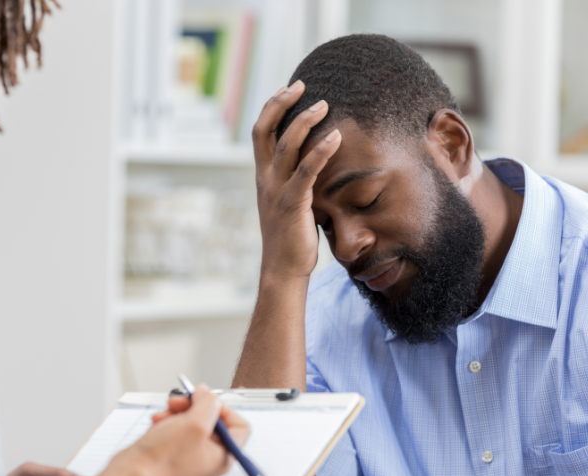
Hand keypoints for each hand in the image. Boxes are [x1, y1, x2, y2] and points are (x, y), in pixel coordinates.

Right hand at [110, 385, 249, 475]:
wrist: (131, 474)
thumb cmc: (161, 459)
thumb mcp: (194, 423)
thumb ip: (208, 404)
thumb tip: (209, 394)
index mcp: (223, 458)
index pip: (238, 426)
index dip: (223, 408)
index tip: (206, 400)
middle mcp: (210, 462)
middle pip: (213, 424)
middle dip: (195, 408)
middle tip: (181, 401)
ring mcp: (191, 461)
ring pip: (194, 426)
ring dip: (180, 413)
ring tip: (165, 413)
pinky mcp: (174, 458)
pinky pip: (179, 434)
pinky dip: (170, 423)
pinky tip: (158, 422)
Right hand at [252, 80, 341, 280]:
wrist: (283, 269)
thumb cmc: (290, 239)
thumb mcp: (288, 204)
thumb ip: (294, 183)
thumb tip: (313, 169)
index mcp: (262, 178)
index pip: (260, 134)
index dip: (272, 108)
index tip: (289, 90)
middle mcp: (265, 180)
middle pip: (265, 131)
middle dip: (281, 104)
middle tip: (301, 85)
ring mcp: (277, 191)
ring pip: (286, 146)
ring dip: (305, 121)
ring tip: (324, 105)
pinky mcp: (293, 204)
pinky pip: (306, 171)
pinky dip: (321, 151)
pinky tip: (336, 137)